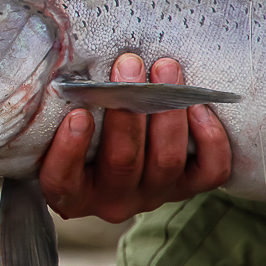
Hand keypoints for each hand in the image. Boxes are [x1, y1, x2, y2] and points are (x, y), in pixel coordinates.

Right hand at [39, 54, 231, 222]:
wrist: (109, 162)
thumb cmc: (75, 135)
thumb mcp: (55, 131)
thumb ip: (60, 111)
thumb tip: (64, 71)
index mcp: (71, 192)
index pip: (62, 179)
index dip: (71, 149)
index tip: (78, 114)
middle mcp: (111, 200)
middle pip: (122, 161)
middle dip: (127, 111)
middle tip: (128, 65)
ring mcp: (152, 195)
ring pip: (166, 161)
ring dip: (168, 112)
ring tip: (165, 69)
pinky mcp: (185, 188)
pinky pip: (209, 171)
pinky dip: (210, 139)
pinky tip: (198, 106)